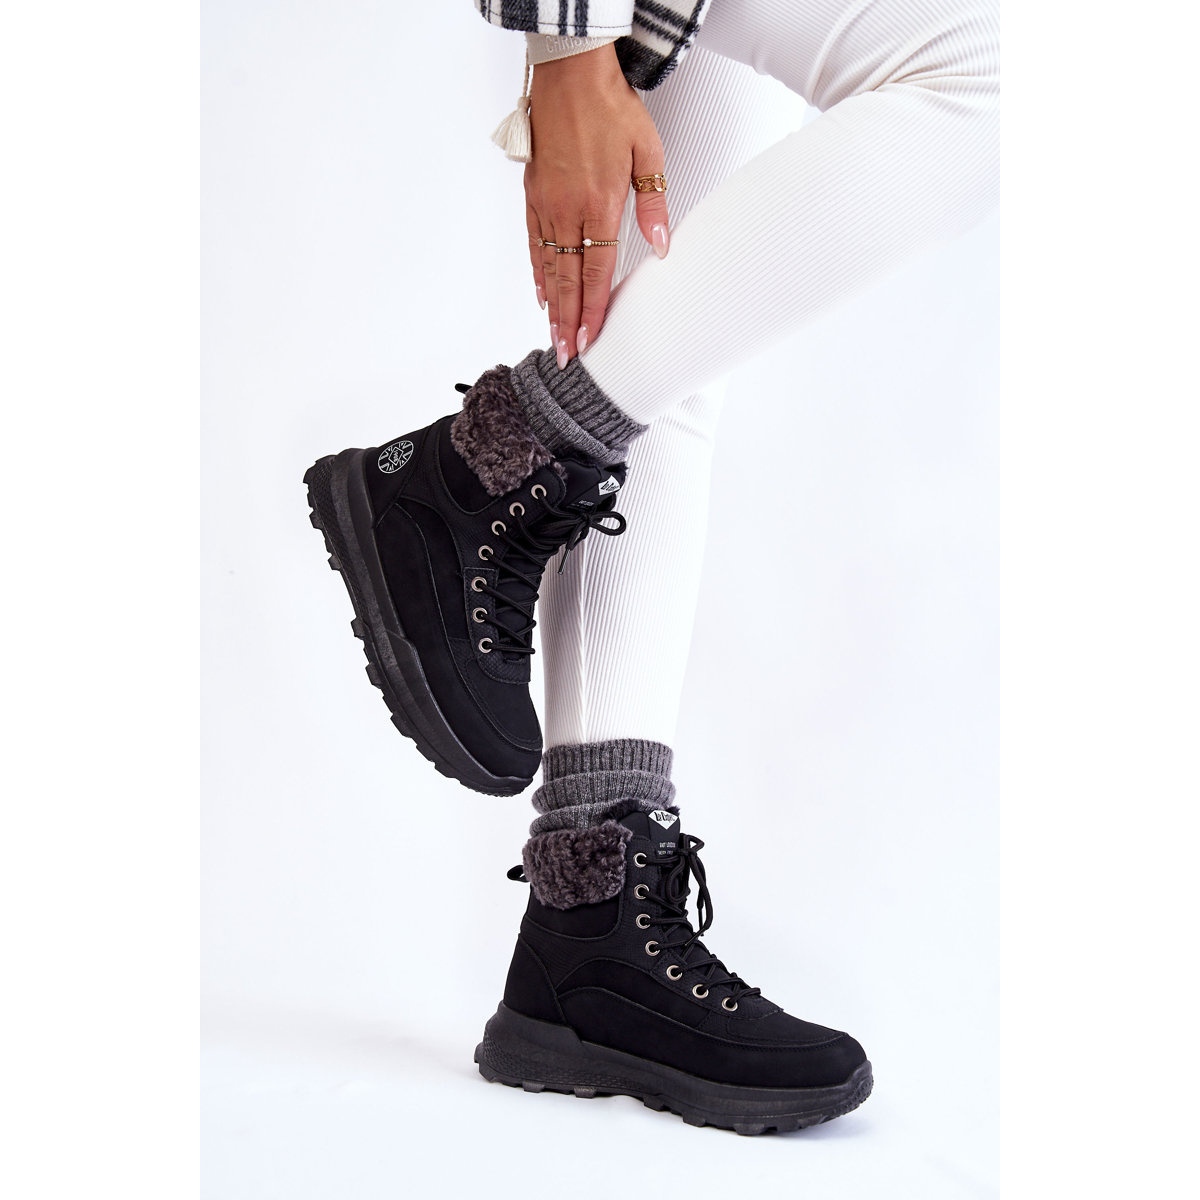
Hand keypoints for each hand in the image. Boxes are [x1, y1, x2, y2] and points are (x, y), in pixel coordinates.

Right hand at [524, 44, 668, 367]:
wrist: (571, 73)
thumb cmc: (613, 109)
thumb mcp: (648, 152)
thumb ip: (654, 205)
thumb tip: (661, 247)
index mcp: (599, 203)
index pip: (595, 271)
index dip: (591, 310)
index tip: (588, 340)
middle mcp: (568, 209)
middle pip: (566, 279)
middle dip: (566, 321)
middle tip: (564, 355)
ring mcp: (546, 203)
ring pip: (547, 265)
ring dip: (550, 305)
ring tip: (553, 334)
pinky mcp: (533, 193)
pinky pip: (533, 242)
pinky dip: (537, 271)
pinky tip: (541, 292)